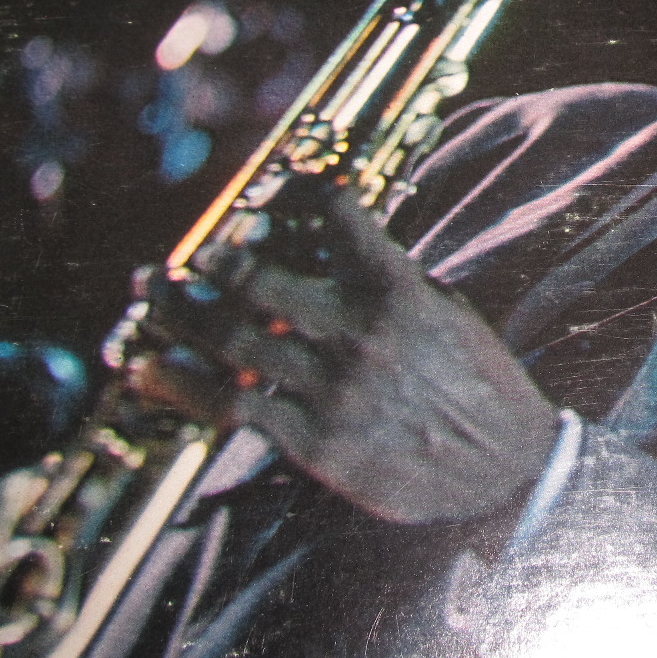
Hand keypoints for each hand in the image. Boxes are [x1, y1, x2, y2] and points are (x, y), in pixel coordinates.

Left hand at [127, 191, 560, 523]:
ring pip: (232, 341)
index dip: (297, 191)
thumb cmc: (480, 384)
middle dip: (210, 262)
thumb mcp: (448, 311)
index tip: (275, 190)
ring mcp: (333, 391)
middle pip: (257, 281)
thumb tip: (330, 249)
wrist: (507, 468)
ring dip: (178, 314)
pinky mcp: (317, 445)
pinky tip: (149, 370)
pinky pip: (234, 409)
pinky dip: (182, 386)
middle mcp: (359, 335)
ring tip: (151, 297)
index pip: (334, 216)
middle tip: (185, 258)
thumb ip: (389, 279)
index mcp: (398, 292)